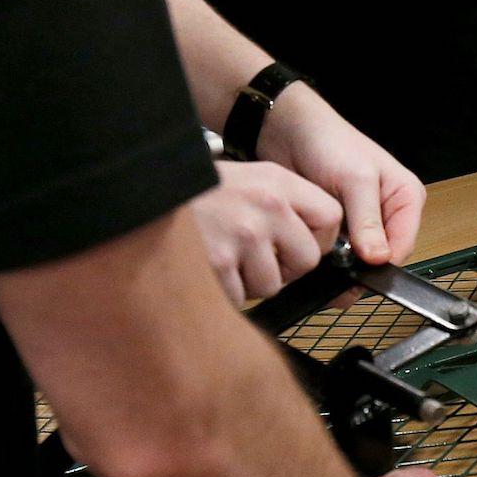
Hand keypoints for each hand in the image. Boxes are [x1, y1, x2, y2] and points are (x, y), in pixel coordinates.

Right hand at [186, 160, 342, 303]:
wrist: (145, 192)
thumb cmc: (197, 193)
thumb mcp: (246, 180)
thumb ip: (281, 205)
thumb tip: (315, 242)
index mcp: (277, 181)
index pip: (330, 216)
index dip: (318, 239)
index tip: (299, 245)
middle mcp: (265, 205)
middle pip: (306, 259)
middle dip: (284, 269)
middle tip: (255, 258)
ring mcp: (242, 234)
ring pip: (271, 285)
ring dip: (249, 282)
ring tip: (224, 257)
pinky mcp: (218, 261)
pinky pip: (238, 297)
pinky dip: (223, 292)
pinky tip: (207, 268)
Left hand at [261, 84, 427, 264]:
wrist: (290, 132)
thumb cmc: (330, 143)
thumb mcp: (355, 179)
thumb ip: (368, 219)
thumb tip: (378, 258)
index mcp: (406, 198)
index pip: (403, 246)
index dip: (382, 265)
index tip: (356, 275)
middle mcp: (388, 213)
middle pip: (382, 257)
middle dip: (360, 266)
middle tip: (333, 268)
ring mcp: (363, 223)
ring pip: (359, 260)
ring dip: (341, 265)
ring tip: (320, 258)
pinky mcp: (340, 228)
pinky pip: (339, 256)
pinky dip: (327, 259)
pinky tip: (313, 253)